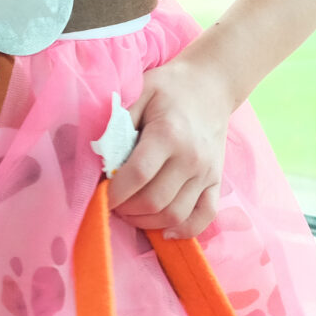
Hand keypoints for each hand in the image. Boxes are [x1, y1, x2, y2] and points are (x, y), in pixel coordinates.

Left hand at [110, 52, 234, 240]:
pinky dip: (185, 231)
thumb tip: (98, 153)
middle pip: (154, 202)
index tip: (99, 195)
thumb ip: (118, 120)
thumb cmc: (169, 88)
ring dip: (147, 223)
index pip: (137, 175)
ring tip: (130, 212)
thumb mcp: (140, 90)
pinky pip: (204, 216)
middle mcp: (191, 158)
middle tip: (112, 203)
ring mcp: (207, 173)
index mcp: (168, 134)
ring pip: (176, 215)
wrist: (212, 84)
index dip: (114, 192)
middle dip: (126, 210)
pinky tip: (165, 231)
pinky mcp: (217, 181)